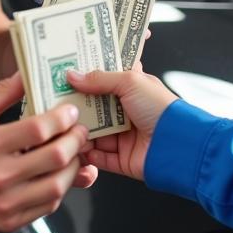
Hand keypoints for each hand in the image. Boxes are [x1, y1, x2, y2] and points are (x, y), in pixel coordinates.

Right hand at [0, 72, 88, 232]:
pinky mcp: (11, 221)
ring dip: (73, 165)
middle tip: (79, 130)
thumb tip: (27, 73)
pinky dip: (60, 187)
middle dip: (75, 139)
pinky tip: (58, 173)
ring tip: (73, 152)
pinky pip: (49, 205)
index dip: (61, 118)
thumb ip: (3, 91)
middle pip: (54, 157)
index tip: (70, 111)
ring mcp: (6, 203)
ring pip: (58, 185)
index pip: (37, 129)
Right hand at [66, 66, 176, 180]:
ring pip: (91, 133)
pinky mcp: (120, 159)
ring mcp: (122, 135)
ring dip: (78, 131)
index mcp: (131, 88)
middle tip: (54, 102)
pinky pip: (97, 157)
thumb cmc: (161, 109)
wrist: (178, 145)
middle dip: (75, 106)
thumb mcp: (130, 82)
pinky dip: (86, 154)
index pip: (104, 79)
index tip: (64, 73)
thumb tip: (72, 75)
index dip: (86, 76)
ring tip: (61, 126)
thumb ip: (99, 78)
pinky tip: (75, 148)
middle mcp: (125, 111)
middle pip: (93, 108)